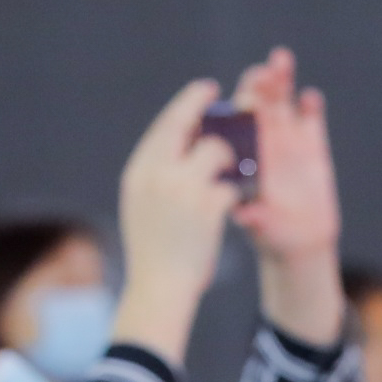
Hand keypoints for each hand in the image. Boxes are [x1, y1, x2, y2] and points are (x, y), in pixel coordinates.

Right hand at [113, 78, 243, 362]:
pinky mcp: (208, 204)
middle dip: (205, 104)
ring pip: (217, 150)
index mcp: (139, 172)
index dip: (186, 106)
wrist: (159, 290)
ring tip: (234, 170)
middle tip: (224, 95)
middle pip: (185, 122)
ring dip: (230, 156)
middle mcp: (157, 171)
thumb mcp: (142, 206)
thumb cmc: (153, 254)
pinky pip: (233, 182)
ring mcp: (182, 186)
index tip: (202, 91)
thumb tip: (181, 143)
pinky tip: (242, 199)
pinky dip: (239, 190)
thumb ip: (156, 174)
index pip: (165, 126)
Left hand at [228, 47, 342, 344]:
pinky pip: (310, 116)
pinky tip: (310, 99)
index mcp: (240, 153)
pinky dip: (311, 105)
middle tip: (259, 72)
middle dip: (256, 82)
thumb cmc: (269, 235)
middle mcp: (261, 139)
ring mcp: (288, 138)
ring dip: (281, 78)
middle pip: (255, 100)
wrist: (300, 244)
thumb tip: (242, 213)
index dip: (229, 104)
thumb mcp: (260, 228)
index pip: (230, 120)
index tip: (227, 95)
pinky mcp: (314, 144)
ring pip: (282, 99)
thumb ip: (253, 217)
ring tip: (280, 60)